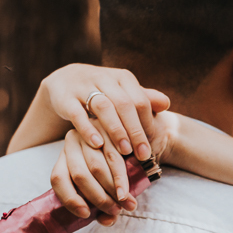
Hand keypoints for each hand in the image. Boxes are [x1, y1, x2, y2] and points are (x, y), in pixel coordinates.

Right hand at [39, 64, 169, 160]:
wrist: (66, 80)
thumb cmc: (103, 92)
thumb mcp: (123, 93)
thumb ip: (144, 99)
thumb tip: (167, 103)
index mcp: (123, 78)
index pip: (140, 100)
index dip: (147, 124)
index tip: (151, 145)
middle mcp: (105, 79)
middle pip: (124, 104)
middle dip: (135, 131)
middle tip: (143, 154)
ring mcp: (83, 87)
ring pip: (103, 106)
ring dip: (115, 130)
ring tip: (124, 151)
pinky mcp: (66, 98)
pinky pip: (77, 113)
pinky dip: (88, 129)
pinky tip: (98, 145)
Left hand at [48, 112, 181, 227]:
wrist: (129, 138)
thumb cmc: (112, 168)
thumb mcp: (103, 185)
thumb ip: (103, 205)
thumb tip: (107, 221)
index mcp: (64, 157)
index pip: (58, 179)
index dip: (70, 199)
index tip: (86, 215)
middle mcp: (72, 143)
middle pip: (79, 175)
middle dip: (98, 198)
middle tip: (115, 211)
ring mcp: (90, 134)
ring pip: (96, 168)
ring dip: (112, 190)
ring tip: (126, 204)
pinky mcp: (108, 130)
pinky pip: (114, 158)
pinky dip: (121, 179)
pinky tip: (126, 191)